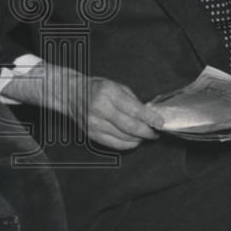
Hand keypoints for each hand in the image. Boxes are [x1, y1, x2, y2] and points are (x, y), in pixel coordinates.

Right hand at [4, 62, 163, 150]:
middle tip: (156, 133)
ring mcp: (93, 124)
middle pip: (129, 127)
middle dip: (147, 132)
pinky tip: (134, 141)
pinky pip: (112, 144)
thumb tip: (148, 114)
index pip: (134, 110)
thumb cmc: (95, 87)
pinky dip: (126, 144)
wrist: (70, 93)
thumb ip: (132, 100)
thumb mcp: (116, 86)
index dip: (150, 119)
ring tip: (147, 136)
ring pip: (122, 138)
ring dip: (138, 139)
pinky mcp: (90, 134)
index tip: (160, 123)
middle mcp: (100, 110)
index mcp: (108, 94)